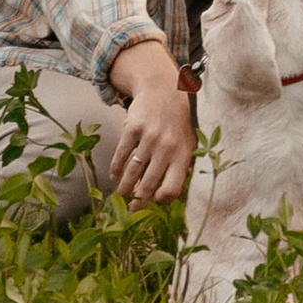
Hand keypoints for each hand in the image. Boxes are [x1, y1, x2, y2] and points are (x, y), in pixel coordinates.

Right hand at [108, 42, 196, 204]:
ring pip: (132, 172)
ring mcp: (148, 138)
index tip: (154, 203)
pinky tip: (114, 176)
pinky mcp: (132, 128)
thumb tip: (167, 198)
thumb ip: (180, 168)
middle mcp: (166, 148)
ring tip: (120, 196)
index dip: (161, 200)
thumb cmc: (178, 124)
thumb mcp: (188, 144)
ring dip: (124, 188)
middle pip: (148, 184)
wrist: (164, 91)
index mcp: (183, 155)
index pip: (172, 188)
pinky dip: (116, 169)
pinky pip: (121, 154)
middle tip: (129, 212)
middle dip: (137, 203)